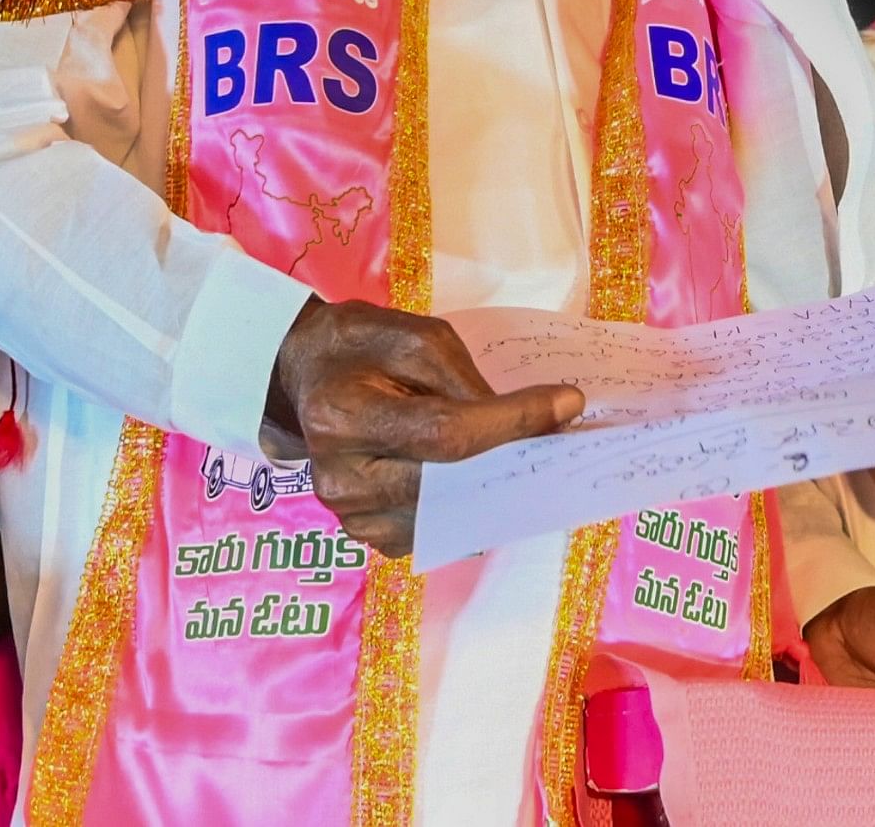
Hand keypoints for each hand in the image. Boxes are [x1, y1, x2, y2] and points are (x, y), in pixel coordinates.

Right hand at [263, 299, 581, 556]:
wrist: (306, 377)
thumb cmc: (362, 347)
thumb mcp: (414, 339)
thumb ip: (466, 382)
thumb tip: (531, 422)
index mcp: (344, 415)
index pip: (444, 433)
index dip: (512, 422)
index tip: (568, 403)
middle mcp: (341, 478)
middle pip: (450, 483)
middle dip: (514, 459)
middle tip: (563, 437)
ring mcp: (351, 515)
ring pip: (449, 517)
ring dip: (499, 490)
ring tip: (533, 458)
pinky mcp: (366, 534)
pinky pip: (436, 532)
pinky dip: (471, 509)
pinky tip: (489, 480)